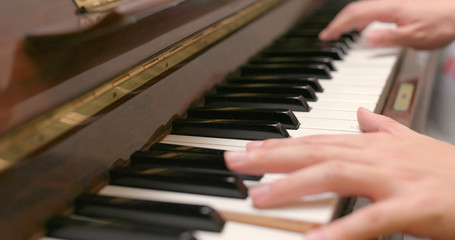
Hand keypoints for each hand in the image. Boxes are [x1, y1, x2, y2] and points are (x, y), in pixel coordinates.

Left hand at [224, 108, 454, 239]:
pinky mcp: (412, 206)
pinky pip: (371, 219)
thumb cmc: (449, 170)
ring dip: (294, 186)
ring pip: (334, 175)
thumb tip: (361, 113)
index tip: (249, 149)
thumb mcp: (412, 142)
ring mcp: (393, 179)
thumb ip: (382, 128)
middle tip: (235, 162)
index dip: (280, 144)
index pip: (316, 140)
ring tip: (259, 197)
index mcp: (372, 145)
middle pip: (315, 151)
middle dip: (272, 157)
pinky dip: (341, 229)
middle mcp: (376, 156)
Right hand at [319, 0, 454, 48]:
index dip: (337, 26)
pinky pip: (372, 10)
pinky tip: (361, 28)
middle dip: (337, 23)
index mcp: (389, 9)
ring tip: (339, 32)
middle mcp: (389, 3)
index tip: (326, 36)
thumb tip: (366, 38)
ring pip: (362, 8)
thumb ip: (389, 37)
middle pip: (355, 9)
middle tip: (326, 35)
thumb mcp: (415, 37)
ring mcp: (393, 3)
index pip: (355, 15)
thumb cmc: (442, 24)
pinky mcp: (398, 6)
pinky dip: (360, 19)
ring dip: (347, 20)